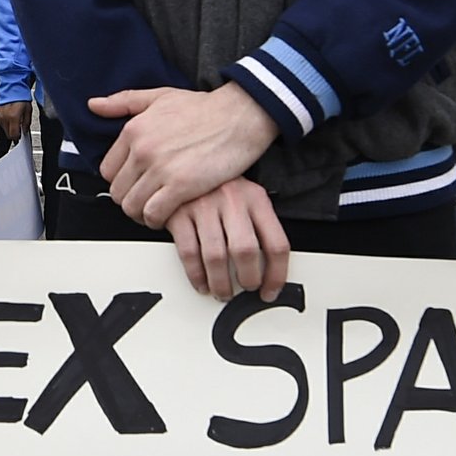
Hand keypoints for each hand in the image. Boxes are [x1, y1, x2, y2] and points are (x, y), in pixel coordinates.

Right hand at [0, 99, 29, 146]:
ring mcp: (0, 115)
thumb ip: (26, 123)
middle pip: (8, 133)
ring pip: (4, 128)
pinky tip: (10, 117)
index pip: (13, 135)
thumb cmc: (21, 97)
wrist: (13, 88)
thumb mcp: (28, 111)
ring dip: (9, 127)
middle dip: (14, 133)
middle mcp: (5, 117)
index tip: (20, 137)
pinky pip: (1, 122)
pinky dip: (6, 122)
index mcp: (14, 117)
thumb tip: (25, 131)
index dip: (17, 138)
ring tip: (15, 120)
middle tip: (19, 129)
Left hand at [89, 83, 278, 227]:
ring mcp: (161, 168)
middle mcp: (142, 149)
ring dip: (142, 214)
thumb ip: (124, 102)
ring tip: (156, 211)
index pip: (107, 170)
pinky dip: (157, 220)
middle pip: (117, 192)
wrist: (239, 115)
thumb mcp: (160, 96)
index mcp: (134, 130)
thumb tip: (93, 105)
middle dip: (130, 200)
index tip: (135, 184)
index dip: (121, 181)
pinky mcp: (181, 185)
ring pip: (132, 206)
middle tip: (146, 201)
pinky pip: (153, 214)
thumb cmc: (204, 108)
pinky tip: (168, 216)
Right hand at [165, 178, 291, 301]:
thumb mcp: (247, 198)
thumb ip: (259, 227)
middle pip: (246, 251)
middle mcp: (232, 200)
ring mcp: (204, 205)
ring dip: (220, 283)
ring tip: (223, 291)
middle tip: (246, 288)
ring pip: (216, 257)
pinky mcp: (179, 213)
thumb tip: (267, 270)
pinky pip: (189, 253)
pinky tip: (201, 282)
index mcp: (256, 198)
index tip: (270, 290)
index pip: (276, 244)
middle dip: (247, 279)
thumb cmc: (219, 187)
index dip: (276, 275)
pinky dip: (196, 275)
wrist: (184, 164)